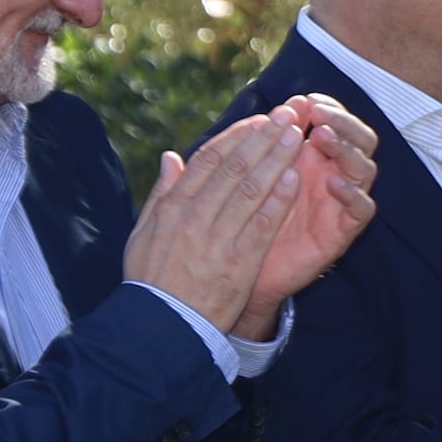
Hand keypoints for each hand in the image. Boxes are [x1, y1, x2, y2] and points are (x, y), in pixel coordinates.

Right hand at [121, 114, 310, 337]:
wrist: (162, 325)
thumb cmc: (152, 279)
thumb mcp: (144, 233)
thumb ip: (162, 193)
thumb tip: (172, 157)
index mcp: (173, 207)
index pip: (209, 161)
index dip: (237, 137)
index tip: (258, 120)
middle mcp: (195, 217)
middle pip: (235, 168)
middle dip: (263, 138)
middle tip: (287, 116)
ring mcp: (217, 238)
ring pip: (251, 190)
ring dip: (277, 160)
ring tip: (297, 137)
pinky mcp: (238, 262)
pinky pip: (262, 225)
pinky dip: (278, 200)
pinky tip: (295, 179)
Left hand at [242, 94, 380, 334]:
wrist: (239, 270)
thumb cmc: (240, 220)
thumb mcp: (245, 176)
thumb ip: (257, 146)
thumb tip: (269, 112)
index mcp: (311, 156)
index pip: (335, 122)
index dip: (327, 107)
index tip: (304, 101)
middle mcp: (332, 174)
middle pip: (359, 139)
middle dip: (342, 122)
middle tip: (318, 116)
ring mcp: (340, 201)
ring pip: (364, 168)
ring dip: (346, 149)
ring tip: (322, 138)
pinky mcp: (342, 230)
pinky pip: (362, 209)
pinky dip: (352, 193)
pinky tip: (334, 182)